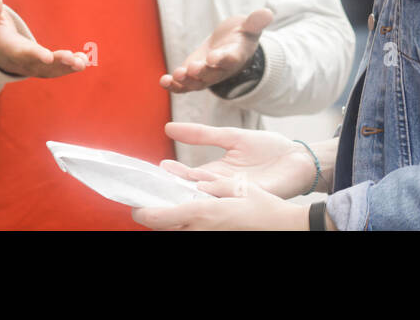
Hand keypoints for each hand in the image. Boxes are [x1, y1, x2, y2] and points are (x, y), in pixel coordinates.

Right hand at [0, 0, 88, 78]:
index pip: (20, 53)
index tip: (47, 57)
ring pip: (49, 71)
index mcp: (6, 48)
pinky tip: (84, 60)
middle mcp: (19, 61)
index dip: (33, 55)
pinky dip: (69, 67)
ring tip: (82, 63)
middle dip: (56, 64)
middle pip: (38, 65)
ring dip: (66, 68)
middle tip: (72, 59)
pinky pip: (55, 69)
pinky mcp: (40, 66)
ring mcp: (30, 66)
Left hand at [132, 178, 309, 230]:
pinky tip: (193, 214)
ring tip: (172, 207)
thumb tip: (193, 182)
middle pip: (165, 228)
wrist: (283, 226)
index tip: (136, 206)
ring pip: (178, 232)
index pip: (161, 217)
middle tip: (152, 203)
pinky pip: (193, 232)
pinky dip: (186, 224)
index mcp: (204, 213)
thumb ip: (212, 183)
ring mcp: (209, 236)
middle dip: (156, 216)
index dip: (144, 212)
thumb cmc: (263, 206)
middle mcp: (202, 230)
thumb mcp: (238, 187)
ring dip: (171, 221)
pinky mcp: (215, 237)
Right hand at [153, 122, 318, 198]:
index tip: (154, 171)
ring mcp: (236, 195)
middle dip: (176, 190)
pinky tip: (204, 191)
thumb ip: (202, 134)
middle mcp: (222, 187)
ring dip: (193, 195)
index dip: (172, 175)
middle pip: (194, 191)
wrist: (298, 157)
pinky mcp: (252, 197)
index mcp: (216, 173)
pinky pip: (231, 197)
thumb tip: (169, 127)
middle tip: (155, 189)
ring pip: (209, 197)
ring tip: (173, 192)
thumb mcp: (231, 137)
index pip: (187, 177)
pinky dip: (218, 194)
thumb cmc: (267, 148)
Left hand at [160, 8, 273, 92]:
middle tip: (193, 68)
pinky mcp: (192, 76)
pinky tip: (164, 81)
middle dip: (201, 71)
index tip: (214, 57)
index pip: (229, 59)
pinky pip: (183, 85)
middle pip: (211, 74)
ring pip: (196, 82)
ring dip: (185, 81)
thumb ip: (256, 22)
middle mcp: (220, 70)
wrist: (230, 46)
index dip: (222, 59)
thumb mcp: (250, 27)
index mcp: (235, 57)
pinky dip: (173, 85)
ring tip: (176, 75)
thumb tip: (267, 13)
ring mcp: (205, 75)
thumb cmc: (241, 36)